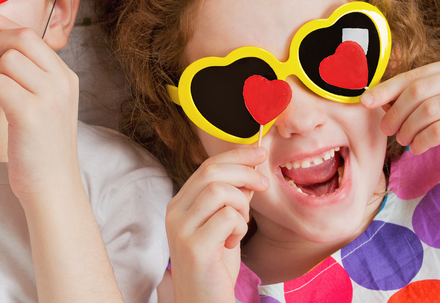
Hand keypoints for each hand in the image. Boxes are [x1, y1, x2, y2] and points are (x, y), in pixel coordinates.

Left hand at [0, 9, 79, 202]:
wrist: (53, 188)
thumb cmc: (40, 148)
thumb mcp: (44, 105)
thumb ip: (31, 76)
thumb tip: (0, 42)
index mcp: (66, 77)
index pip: (33, 34)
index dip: (4, 22)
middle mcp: (61, 82)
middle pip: (22, 38)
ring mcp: (49, 97)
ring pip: (8, 59)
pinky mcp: (31, 114)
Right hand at [164, 146, 267, 302]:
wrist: (203, 301)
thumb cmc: (215, 265)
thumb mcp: (224, 225)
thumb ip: (232, 198)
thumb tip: (251, 170)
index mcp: (180, 203)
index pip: (206, 166)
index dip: (235, 155)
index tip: (259, 152)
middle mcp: (175, 212)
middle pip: (211, 172)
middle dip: (244, 172)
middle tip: (264, 184)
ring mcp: (181, 229)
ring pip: (219, 191)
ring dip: (241, 205)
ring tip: (241, 226)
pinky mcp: (194, 246)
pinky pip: (227, 217)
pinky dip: (239, 227)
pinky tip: (233, 242)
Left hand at [362, 55, 439, 176]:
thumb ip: (431, 96)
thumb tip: (383, 99)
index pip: (416, 74)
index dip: (387, 88)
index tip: (364, 101)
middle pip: (418, 90)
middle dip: (395, 111)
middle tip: (386, 129)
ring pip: (428, 109)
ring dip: (408, 128)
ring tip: (402, 141)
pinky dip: (424, 140)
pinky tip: (418, 148)